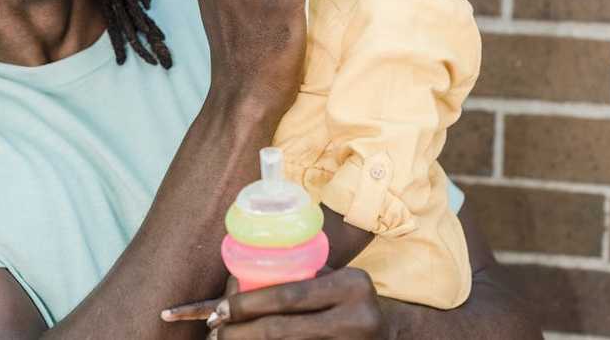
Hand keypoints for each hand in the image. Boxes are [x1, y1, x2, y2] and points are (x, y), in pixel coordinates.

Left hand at [162, 268, 385, 338]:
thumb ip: (299, 276)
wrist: (392, 333)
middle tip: (216, 330)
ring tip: (227, 339)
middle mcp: (356, 319)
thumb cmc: (350, 299)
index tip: (222, 309)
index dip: (250, 303)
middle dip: (243, 331)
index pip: (289, 295)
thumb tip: (239, 281)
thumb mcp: (335, 278)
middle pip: (283, 329)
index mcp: (351, 286)